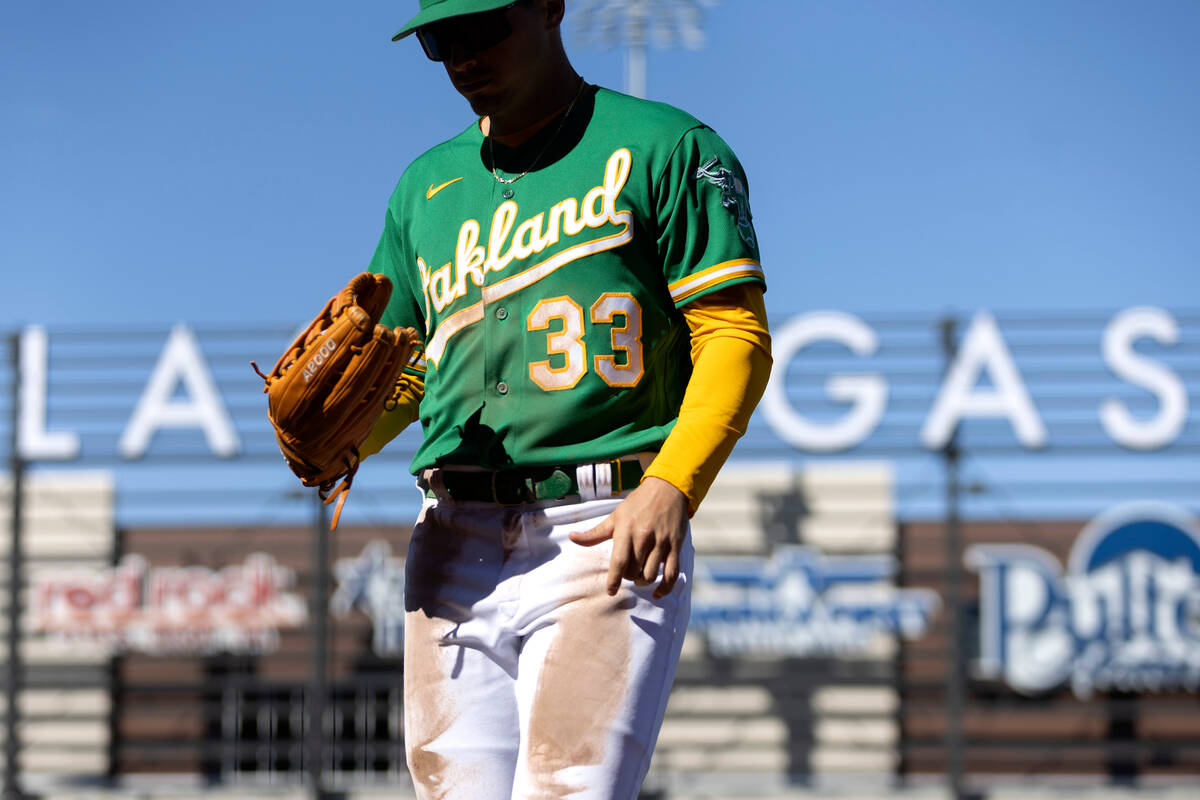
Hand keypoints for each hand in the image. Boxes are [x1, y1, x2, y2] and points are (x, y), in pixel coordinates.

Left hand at [569, 477, 688, 598]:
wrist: (667, 488)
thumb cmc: (638, 504)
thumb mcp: (615, 516)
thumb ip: (595, 533)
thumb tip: (572, 538)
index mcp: (626, 530)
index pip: (619, 561)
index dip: (614, 580)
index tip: (611, 591)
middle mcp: (644, 537)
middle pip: (633, 571)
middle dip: (628, 577)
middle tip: (627, 572)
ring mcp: (661, 542)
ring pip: (651, 575)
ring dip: (642, 582)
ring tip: (639, 577)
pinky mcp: (675, 546)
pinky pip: (672, 573)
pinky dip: (665, 588)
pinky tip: (657, 593)